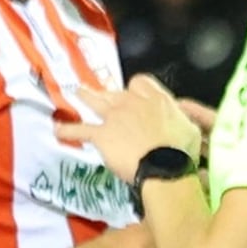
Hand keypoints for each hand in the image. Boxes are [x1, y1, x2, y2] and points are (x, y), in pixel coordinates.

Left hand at [68, 75, 201, 179]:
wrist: (163, 164)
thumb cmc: (182, 150)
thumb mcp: (189, 128)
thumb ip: (179, 119)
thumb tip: (178, 119)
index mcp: (157, 99)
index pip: (141, 83)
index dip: (135, 89)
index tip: (134, 96)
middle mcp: (134, 102)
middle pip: (117, 91)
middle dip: (109, 93)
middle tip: (102, 95)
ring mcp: (115, 116)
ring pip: (95, 101)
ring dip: (85, 96)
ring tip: (75, 93)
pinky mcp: (102, 133)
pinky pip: (80, 129)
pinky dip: (66, 130)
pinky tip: (57, 129)